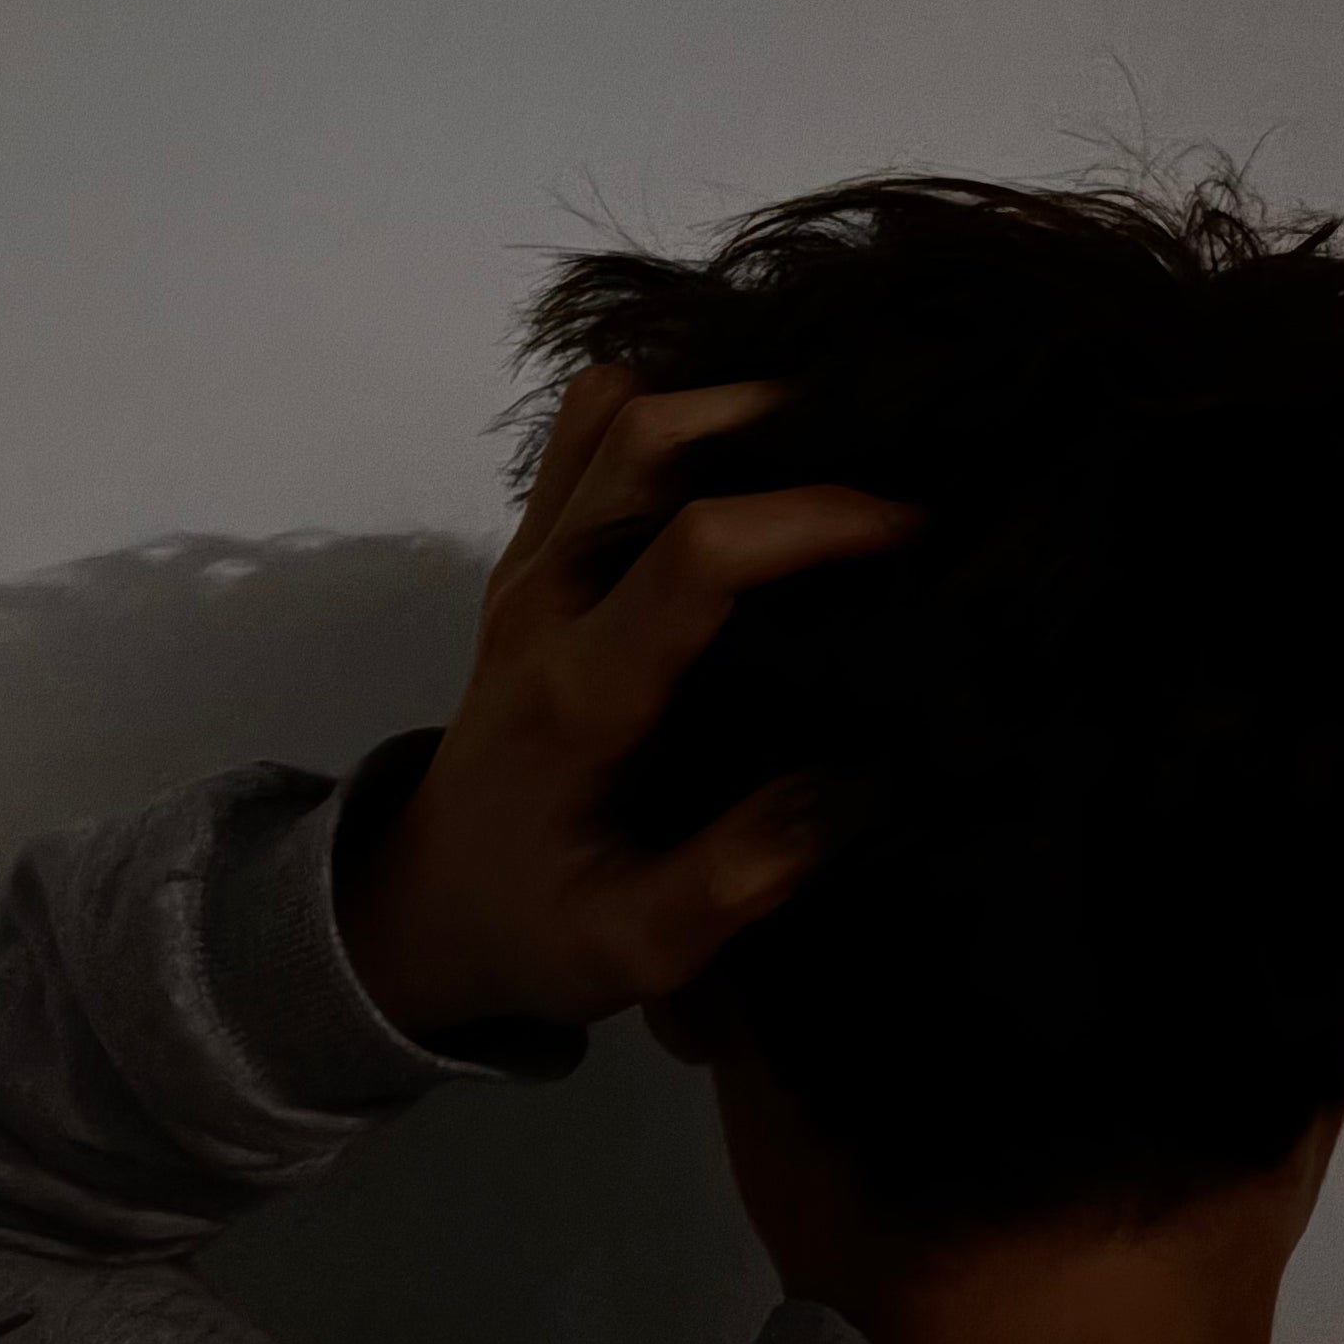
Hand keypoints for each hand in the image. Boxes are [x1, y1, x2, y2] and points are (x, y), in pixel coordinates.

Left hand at [336, 365, 920, 1042]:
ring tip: (832, 433)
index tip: (915, 522)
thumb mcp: (636, 944)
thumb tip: (858, 787)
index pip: (697, 553)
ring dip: (724, 398)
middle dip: (778, 414)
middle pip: (649, 436)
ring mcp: (530, 563)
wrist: (428, 904)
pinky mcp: (531, 552)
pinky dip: (674, 407)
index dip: (812, 515)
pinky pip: (589, 430)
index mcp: (581, 693)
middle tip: (889, 442)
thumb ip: (738, 875)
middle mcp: (546, 599)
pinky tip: (751, 450)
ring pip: (616, 412)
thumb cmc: (539, 927)